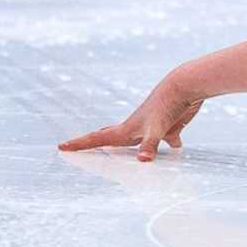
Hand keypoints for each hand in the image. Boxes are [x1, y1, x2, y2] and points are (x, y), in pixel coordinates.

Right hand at [58, 74, 204, 161]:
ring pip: (139, 141)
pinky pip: (168, 141)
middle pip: (113, 137)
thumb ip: (149, 145)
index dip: (80, 144)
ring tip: (124, 157)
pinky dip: (169, 148)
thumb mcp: (157, 128)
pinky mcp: (171, 126)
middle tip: (80, 148)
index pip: (98, 138)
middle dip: (97, 144)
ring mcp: (153, 127)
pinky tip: (174, 153)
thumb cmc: (167, 104)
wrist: (186, 85)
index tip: (60, 146)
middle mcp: (137, 127)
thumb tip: (142, 161)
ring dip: (132, 149)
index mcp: (127, 129)